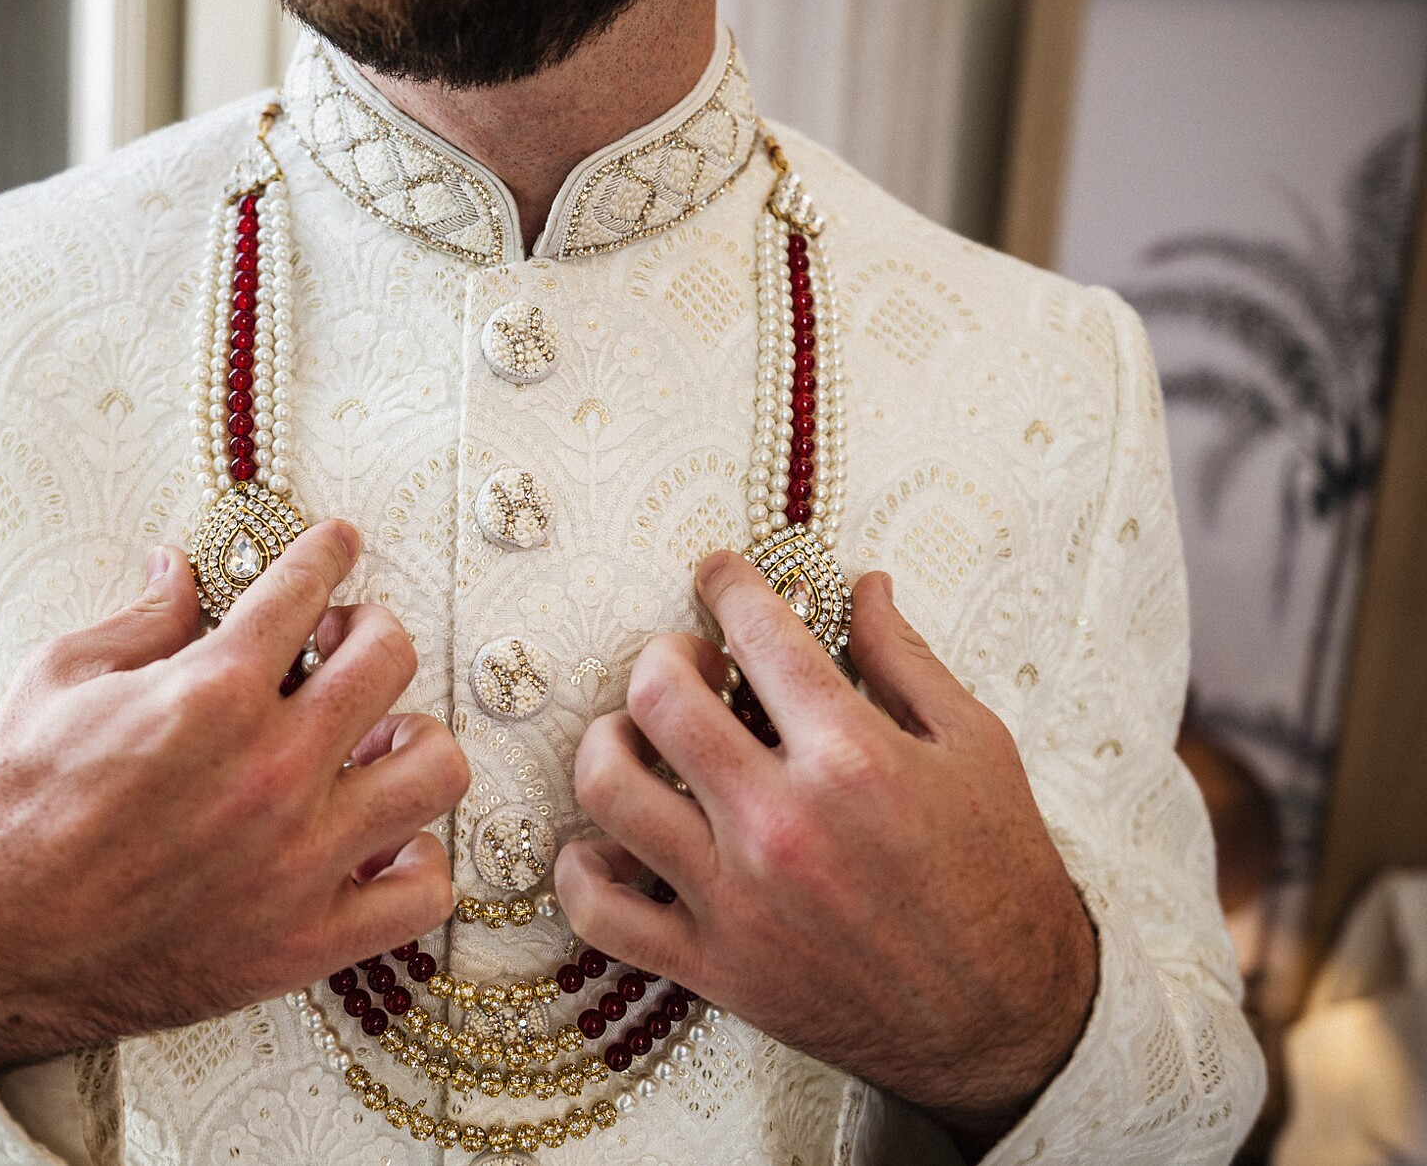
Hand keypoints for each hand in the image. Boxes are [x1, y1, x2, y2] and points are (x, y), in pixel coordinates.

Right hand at [0, 521, 469, 1069]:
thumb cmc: (16, 813)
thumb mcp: (60, 682)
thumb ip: (142, 620)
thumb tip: (180, 570)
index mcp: (213, 693)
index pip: (305, 587)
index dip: (328, 551)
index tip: (338, 545)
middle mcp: (273, 769)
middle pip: (391, 658)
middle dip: (370, 632)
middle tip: (341, 646)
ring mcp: (300, 858)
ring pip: (435, 769)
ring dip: (413, 741)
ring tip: (376, 743)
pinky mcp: (306, 941)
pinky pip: (423, 892)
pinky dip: (416, 861)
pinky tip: (380, 842)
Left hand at [558, 555, 1095, 1150]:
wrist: (1012, 1022)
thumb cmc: (1002, 880)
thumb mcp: (978, 748)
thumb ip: (907, 660)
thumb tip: (863, 586)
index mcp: (853, 758)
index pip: (759, 631)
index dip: (728, 582)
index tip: (717, 573)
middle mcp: (783, 823)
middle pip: (660, 696)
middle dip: (663, 655)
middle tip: (688, 662)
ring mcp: (738, 899)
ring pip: (609, 789)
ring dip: (608, 742)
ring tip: (637, 739)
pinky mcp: (714, 967)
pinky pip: (600, 912)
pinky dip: (583, 870)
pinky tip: (611, 842)